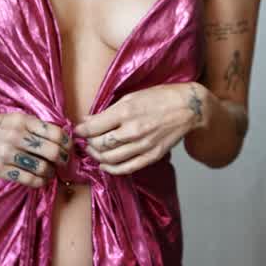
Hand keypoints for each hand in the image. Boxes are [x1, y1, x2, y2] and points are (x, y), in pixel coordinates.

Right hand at [0, 110, 72, 188]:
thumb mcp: (12, 118)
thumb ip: (33, 126)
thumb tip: (59, 136)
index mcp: (22, 120)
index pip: (55, 132)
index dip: (67, 143)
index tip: (68, 148)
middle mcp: (16, 135)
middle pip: (52, 151)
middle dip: (63, 159)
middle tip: (64, 163)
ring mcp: (7, 152)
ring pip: (41, 167)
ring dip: (51, 172)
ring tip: (51, 173)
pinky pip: (27, 179)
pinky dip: (39, 182)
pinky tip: (41, 180)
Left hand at [75, 82, 206, 174]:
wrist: (187, 108)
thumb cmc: (159, 97)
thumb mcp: (132, 96)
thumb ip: (109, 110)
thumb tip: (88, 119)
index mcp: (126, 111)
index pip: (94, 127)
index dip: (81, 130)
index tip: (77, 129)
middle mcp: (133, 130)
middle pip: (99, 144)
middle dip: (87, 143)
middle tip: (84, 139)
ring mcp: (143, 145)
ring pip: (109, 158)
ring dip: (96, 156)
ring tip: (93, 150)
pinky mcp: (151, 156)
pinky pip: (126, 168)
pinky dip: (111, 169)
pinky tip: (104, 165)